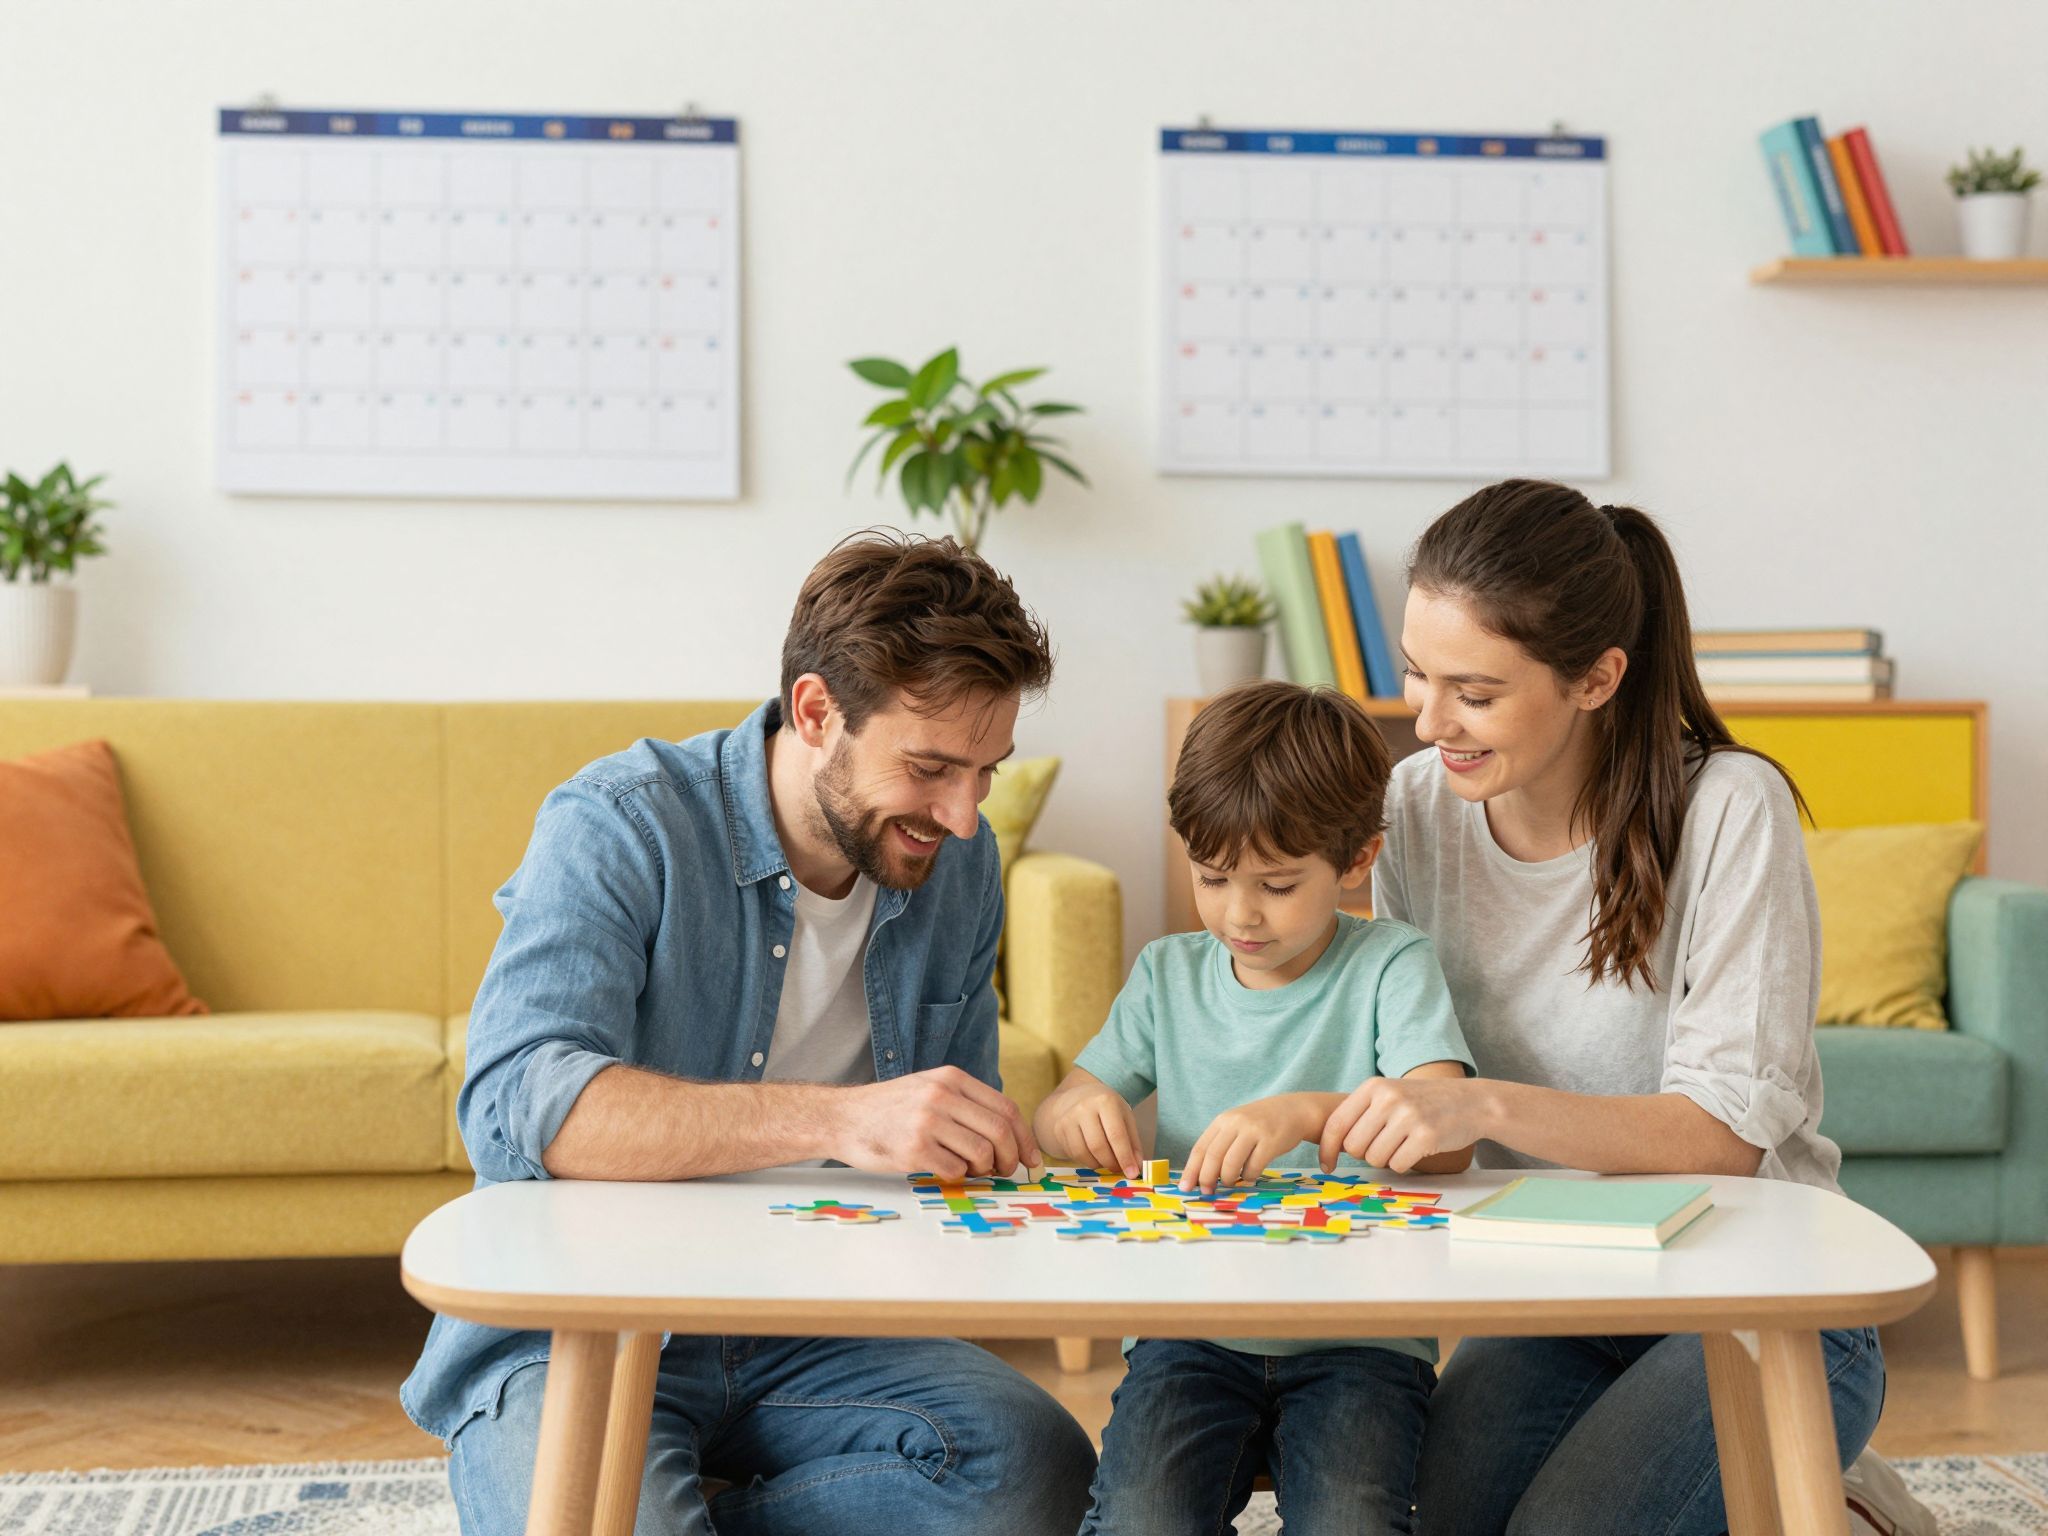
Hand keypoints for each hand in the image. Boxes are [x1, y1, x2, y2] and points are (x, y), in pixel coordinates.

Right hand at [830, 1067, 1040, 1178]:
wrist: (843, 1117)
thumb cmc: (891, 1109)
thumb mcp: (930, 1087)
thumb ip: (966, 1103)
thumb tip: (1010, 1136)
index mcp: (951, 1078)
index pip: (1006, 1108)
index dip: (1024, 1138)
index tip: (1031, 1158)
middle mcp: (942, 1096)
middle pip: (999, 1131)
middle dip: (1010, 1158)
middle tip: (1005, 1171)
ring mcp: (927, 1122)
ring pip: (981, 1153)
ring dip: (983, 1170)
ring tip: (970, 1169)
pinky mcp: (913, 1149)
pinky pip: (954, 1170)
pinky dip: (957, 1176)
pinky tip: (944, 1169)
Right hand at [1042, 1083, 1142, 1179]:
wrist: (1076, 1097)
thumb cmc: (1106, 1108)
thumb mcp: (1124, 1117)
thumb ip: (1132, 1142)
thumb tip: (1136, 1167)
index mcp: (1105, 1101)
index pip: (1116, 1135)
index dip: (1125, 1157)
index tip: (1132, 1173)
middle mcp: (1084, 1108)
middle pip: (1098, 1146)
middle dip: (1111, 1163)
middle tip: (1118, 1169)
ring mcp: (1068, 1118)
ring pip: (1083, 1153)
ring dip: (1098, 1164)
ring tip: (1106, 1162)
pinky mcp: (1059, 1129)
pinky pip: (1073, 1154)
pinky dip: (1086, 1161)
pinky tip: (1093, 1156)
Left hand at [1180, 1093, 1322, 1193]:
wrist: (1293, 1110)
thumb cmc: (1261, 1123)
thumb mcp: (1237, 1125)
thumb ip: (1221, 1143)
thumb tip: (1202, 1174)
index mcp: (1223, 1120)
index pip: (1200, 1148)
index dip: (1191, 1170)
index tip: (1184, 1187)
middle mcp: (1235, 1123)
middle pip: (1213, 1156)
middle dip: (1206, 1178)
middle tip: (1207, 1191)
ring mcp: (1253, 1131)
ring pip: (1231, 1163)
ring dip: (1228, 1179)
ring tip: (1231, 1183)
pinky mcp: (1270, 1141)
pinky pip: (1253, 1166)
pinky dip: (1249, 1176)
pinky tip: (1250, 1176)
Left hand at [1318, 1075, 1486, 1173]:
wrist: (1470, 1102)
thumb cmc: (1424, 1102)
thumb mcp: (1391, 1094)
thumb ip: (1362, 1112)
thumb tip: (1332, 1144)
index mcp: (1374, 1087)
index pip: (1337, 1123)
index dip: (1327, 1149)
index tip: (1327, 1165)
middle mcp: (1388, 1099)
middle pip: (1354, 1146)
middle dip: (1365, 1154)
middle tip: (1384, 1146)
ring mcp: (1407, 1117)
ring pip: (1375, 1158)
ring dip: (1387, 1159)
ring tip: (1404, 1143)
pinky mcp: (1426, 1136)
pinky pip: (1398, 1165)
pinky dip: (1404, 1163)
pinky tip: (1417, 1148)